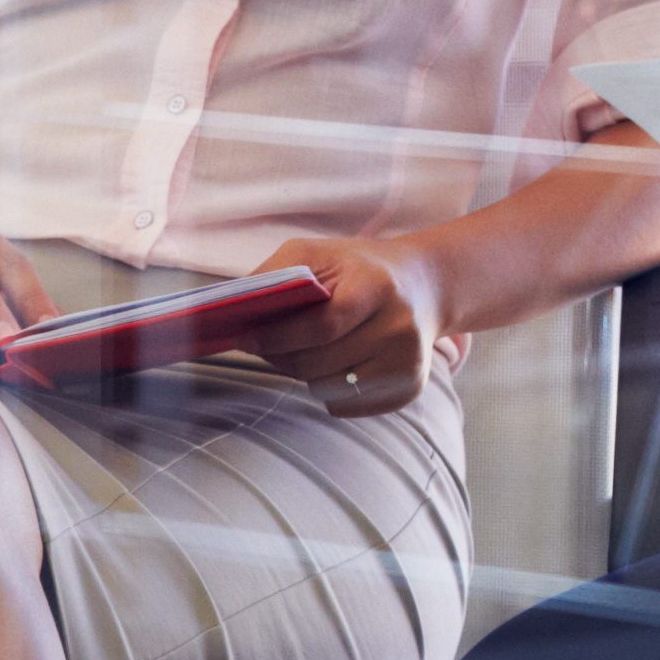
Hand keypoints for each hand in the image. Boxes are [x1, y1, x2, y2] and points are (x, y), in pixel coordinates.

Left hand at [240, 234, 449, 416]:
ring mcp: (407, 362)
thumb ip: (275, 275)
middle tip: (264, 348)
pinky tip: (337, 364)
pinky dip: (330, 390)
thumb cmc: (359, 269)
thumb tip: (234, 311)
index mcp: (377, 287)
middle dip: (281, 358)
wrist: (425, 287)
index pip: (321, 326)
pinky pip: (347, 406)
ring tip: (308, 350)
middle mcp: (399, 327)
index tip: (244, 339)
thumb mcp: (319, 254)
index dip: (277, 337)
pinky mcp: (408, 388)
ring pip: (327, 389)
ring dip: (305, 375)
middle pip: (318, 363)